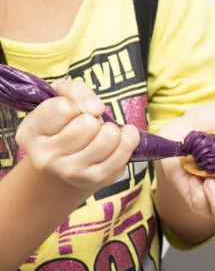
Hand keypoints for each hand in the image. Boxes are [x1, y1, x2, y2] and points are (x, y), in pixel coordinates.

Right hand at [15, 79, 139, 193]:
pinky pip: (125, 149)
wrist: (65, 168)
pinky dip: (128, 139)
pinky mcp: (98, 179)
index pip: (63, 107)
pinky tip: (119, 140)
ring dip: (110, 129)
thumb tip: (97, 107)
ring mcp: (73, 172)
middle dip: (93, 118)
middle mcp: (47, 157)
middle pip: (88, 123)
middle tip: (87, 127)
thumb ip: (75, 91)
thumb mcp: (59, 99)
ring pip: (109, 136)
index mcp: (30, 134)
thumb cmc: (63, 127)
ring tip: (99, 135)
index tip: (71, 113)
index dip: (74, 104)